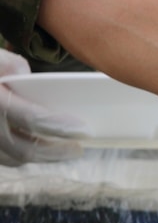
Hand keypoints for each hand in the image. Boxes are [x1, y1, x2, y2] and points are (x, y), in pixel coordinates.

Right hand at [0, 50, 88, 164]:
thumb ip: (8, 64)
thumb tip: (27, 77)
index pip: (32, 119)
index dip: (60, 127)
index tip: (84, 130)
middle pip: (24, 149)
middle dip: (56, 152)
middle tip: (79, 147)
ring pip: (12, 158)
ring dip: (40, 158)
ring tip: (62, 151)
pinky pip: (1, 158)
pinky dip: (20, 156)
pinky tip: (36, 149)